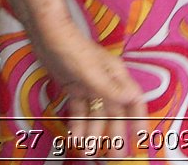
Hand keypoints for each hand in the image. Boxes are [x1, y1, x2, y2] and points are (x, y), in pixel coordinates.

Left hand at [34, 20, 145, 155]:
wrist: (47, 34)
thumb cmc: (71, 48)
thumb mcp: (91, 71)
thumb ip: (110, 87)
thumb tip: (131, 99)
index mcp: (116, 75)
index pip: (134, 100)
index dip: (139, 120)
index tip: (140, 140)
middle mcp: (106, 81)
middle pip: (114, 113)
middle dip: (115, 135)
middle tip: (114, 156)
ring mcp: (89, 85)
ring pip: (96, 114)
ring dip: (93, 133)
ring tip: (89, 152)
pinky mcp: (74, 87)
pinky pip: (80, 111)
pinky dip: (78, 124)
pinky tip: (75, 138)